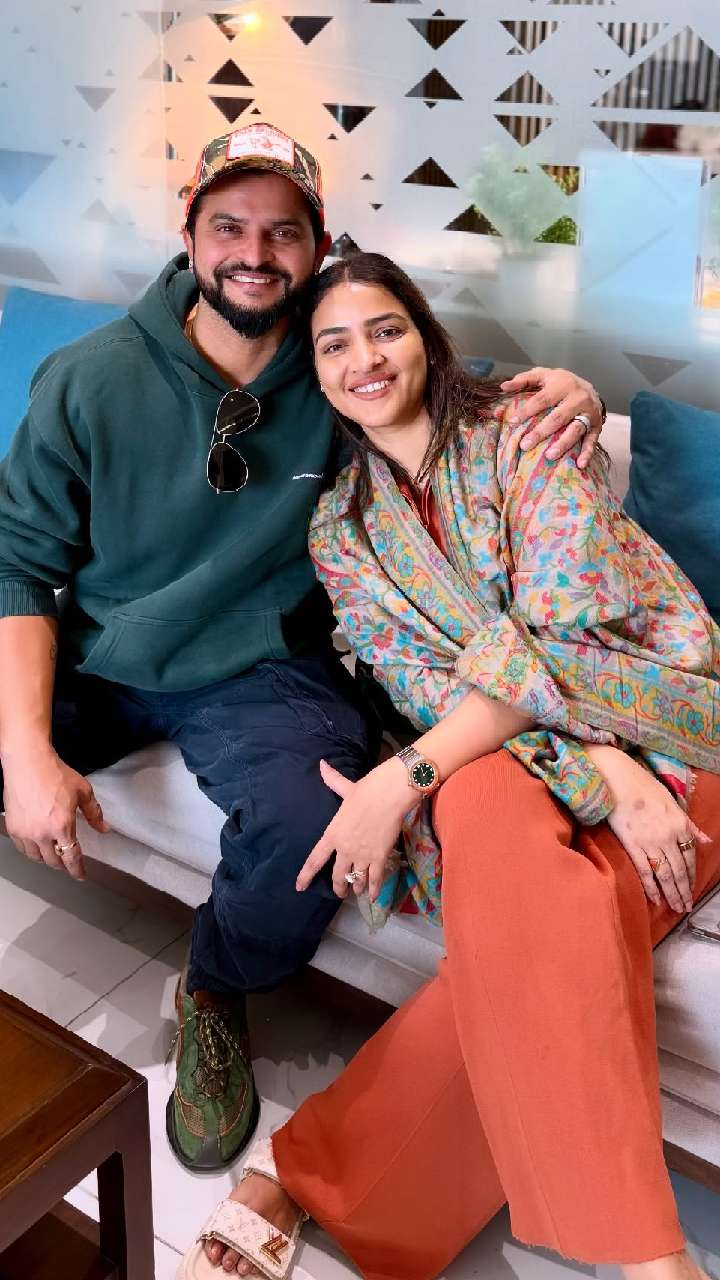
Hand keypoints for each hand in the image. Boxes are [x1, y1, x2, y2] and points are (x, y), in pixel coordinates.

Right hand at [2, 746, 109, 879]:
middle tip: (68, 864)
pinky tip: (36, 846)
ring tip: (53, 855)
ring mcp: (25, 832)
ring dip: (46, 859)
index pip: (71, 857)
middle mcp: (42, 833)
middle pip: (53, 861)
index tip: (81, 876)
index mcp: (62, 826)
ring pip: (36, 857)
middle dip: (63, 865)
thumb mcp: (83, 792)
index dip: (77, 870)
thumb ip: (94, 813)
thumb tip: (103, 828)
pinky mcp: (13, 827)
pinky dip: (31, 851)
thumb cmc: (54, 773)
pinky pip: (22, 848)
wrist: (28, 763)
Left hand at [296, 758, 413, 900]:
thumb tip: (321, 764)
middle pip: (338, 876)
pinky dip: (374, 890)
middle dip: (339, 886)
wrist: (390, 794)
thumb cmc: (367, 790)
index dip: (306, 875)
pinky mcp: (380, 857)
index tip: (299, 887)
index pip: (314, 859)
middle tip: (341, 891)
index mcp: (333, 834)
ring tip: (358, 891)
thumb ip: (332, 780)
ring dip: (357, 887)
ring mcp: (363, 855)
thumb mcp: (346, 787)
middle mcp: (345, 849)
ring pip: (357, 880)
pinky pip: (376, 880)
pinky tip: (373, 897)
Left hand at [500, 367, 602, 469]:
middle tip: (525, 445)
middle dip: (541, 432)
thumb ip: (524, 380)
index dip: (526, 411)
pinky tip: (580, 464)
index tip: (512, 422)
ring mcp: (588, 413)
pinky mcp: (596, 425)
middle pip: (558, 417)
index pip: (542, 400)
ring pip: (575, 430)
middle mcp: (577, 398)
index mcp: (562, 385)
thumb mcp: (544, 376)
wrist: (591, 387)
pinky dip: (587, 452)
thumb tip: (504, 387)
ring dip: (563, 444)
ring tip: (549, 456)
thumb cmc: (561, 383)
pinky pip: (592, 440)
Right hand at [590, 748, 709, 913]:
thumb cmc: (643, 786)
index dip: (691, 877)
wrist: (616, 778)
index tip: (692, 891)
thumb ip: (689, 824)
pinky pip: (644, 870)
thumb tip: (706, 840)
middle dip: (683, 891)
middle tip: (685, 907)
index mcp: (680, 824)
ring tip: (674, 908)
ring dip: (671, 893)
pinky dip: (651, 887)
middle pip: (679, 870)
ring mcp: (650, 841)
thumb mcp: (672, 802)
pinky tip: (655, 899)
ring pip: (665, 874)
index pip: (690, 857)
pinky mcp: (632, 844)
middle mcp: (669, 836)